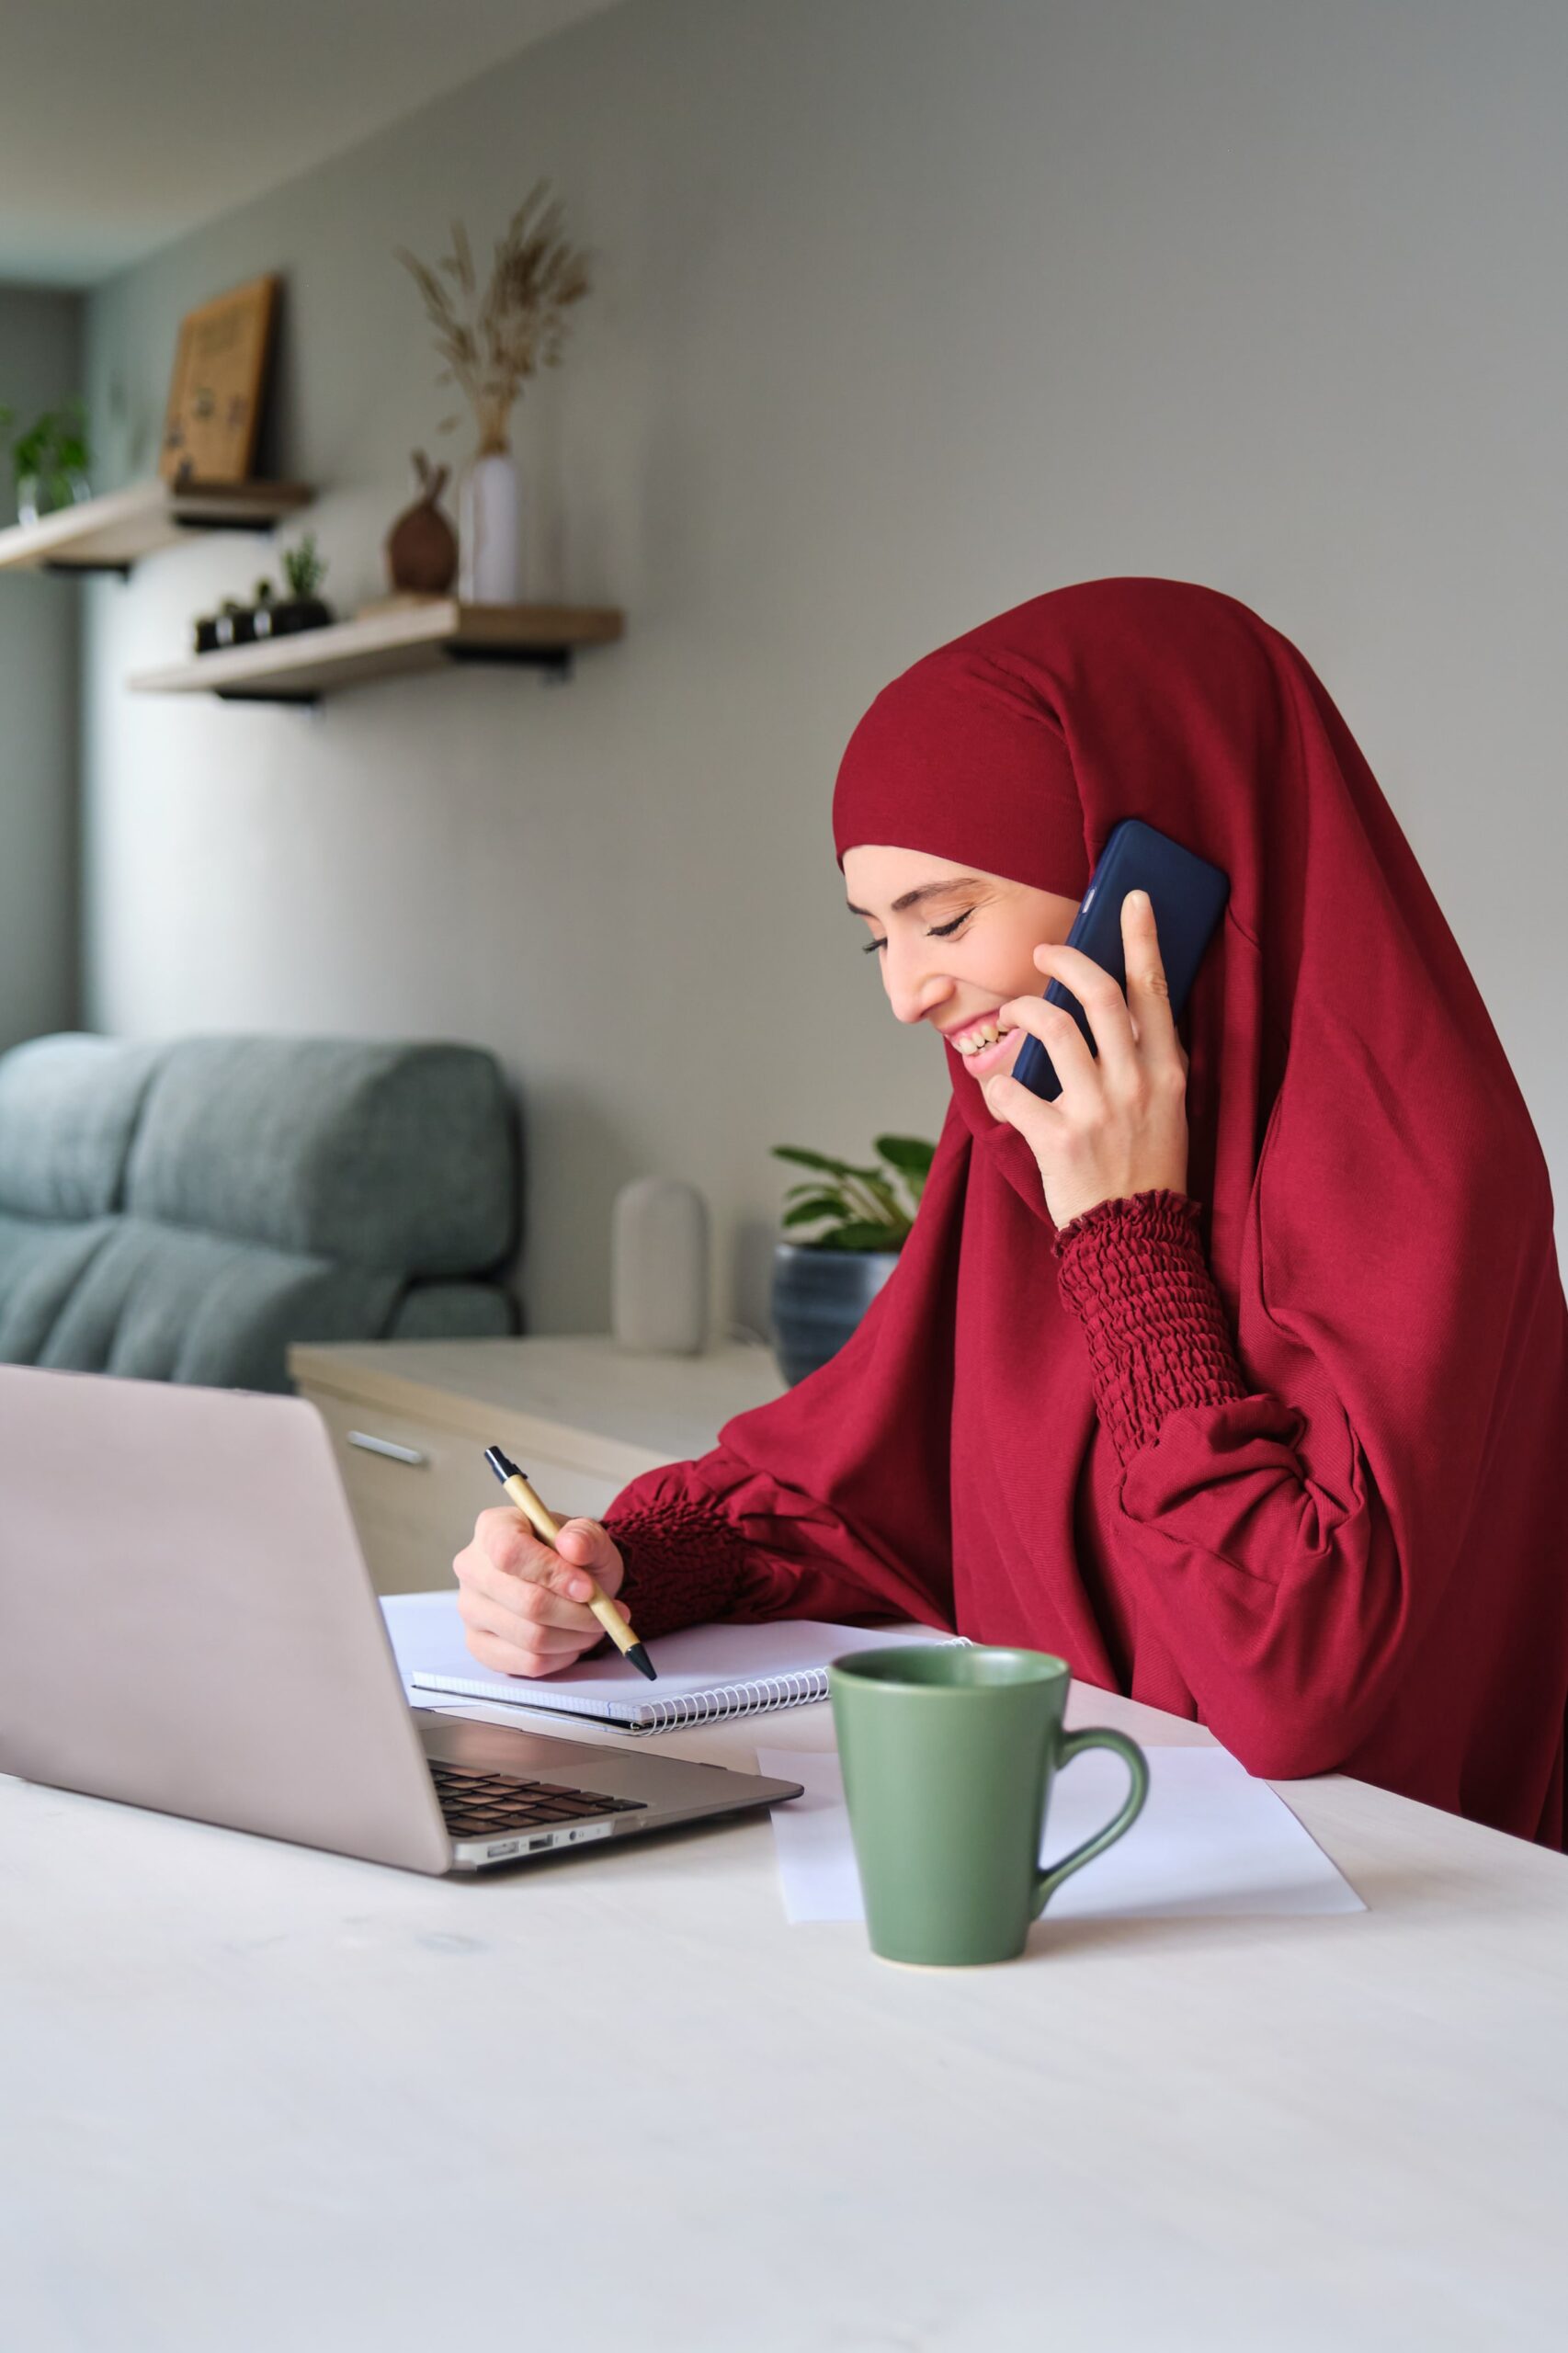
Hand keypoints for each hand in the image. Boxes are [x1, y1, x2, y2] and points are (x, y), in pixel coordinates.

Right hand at [452, 1506, 627, 1678]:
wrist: (566, 1582)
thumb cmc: (572, 1557)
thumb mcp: (589, 1537)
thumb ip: (586, 1536)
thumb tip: (573, 1546)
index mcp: (493, 1527)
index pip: (509, 1552)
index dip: (552, 1573)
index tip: (588, 1588)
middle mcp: (472, 1567)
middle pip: (526, 1602)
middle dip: (577, 1614)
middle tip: (606, 1613)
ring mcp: (470, 1609)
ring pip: (531, 1637)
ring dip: (575, 1637)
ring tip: (594, 1625)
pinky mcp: (479, 1644)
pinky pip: (527, 1663)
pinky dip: (562, 1657)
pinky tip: (572, 1641)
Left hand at [980, 888, 1190, 1228]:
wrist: (1137, 1243)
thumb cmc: (1147, 1171)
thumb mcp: (1167, 1110)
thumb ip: (1146, 1062)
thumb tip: (1115, 1012)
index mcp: (1167, 1073)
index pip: (1154, 991)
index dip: (1142, 939)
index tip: (1131, 901)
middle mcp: (1136, 1084)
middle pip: (1098, 994)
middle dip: (1064, 959)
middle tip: (1041, 954)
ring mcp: (1097, 1110)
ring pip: (1052, 1028)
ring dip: (1023, 1012)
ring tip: (1013, 1016)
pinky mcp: (1058, 1140)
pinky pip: (1011, 1090)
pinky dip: (996, 1085)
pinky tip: (1000, 1091)